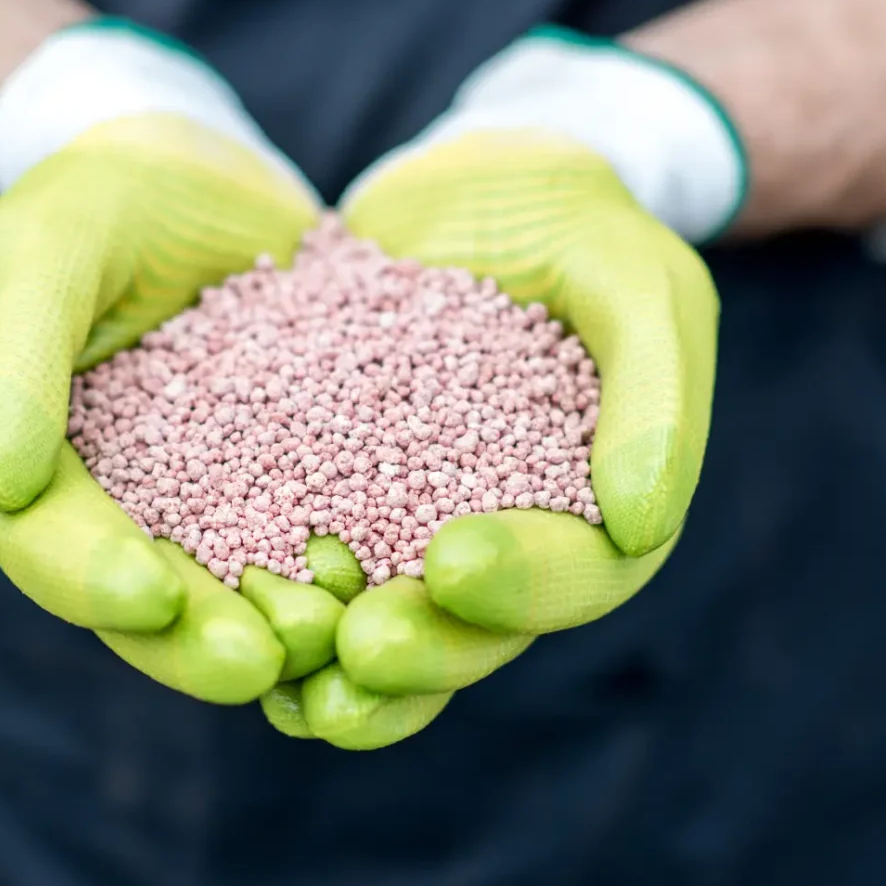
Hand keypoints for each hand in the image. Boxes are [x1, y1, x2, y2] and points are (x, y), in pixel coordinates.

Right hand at [0, 19, 345, 703]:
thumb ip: (10, 362)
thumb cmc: (98, 204)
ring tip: (337, 646)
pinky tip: (402, 581)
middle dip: (198, 641)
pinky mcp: (298, 473)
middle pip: (153, 597)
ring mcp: (217, 498)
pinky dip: (355, 564)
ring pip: (244, 585)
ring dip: (285, 628)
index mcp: (45, 469)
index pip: (51, 542)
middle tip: (257, 666)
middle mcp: (132, 505)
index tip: (147, 596)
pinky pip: (322, 528)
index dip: (89, 578)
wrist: (194, 173)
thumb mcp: (41, 255)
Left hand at [263, 28, 733, 745]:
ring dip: (344, 669)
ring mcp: (416, 520)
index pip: (576, 573)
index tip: (453, 564)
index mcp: (593, 503)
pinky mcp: (339, 489)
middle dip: (425, 652)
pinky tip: (231, 619)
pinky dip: (276, 599)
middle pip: (476, 627)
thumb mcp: (635, 279)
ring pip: (390, 619)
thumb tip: (638, 527)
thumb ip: (655, 394)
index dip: (524, 584)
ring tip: (293, 697)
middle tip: (360, 654)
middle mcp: (504, 532)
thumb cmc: (571, 223)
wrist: (471, 189)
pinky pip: (309, 555)